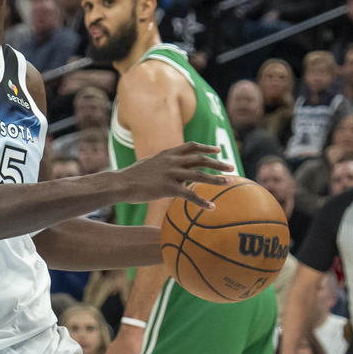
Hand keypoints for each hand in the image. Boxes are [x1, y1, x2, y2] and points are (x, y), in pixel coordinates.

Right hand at [115, 142, 232, 207]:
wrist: (121, 184)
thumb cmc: (131, 177)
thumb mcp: (147, 164)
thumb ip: (160, 164)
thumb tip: (163, 168)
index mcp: (167, 154)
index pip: (191, 146)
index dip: (206, 148)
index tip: (217, 150)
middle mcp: (172, 161)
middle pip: (200, 159)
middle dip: (218, 162)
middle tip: (232, 166)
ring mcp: (171, 174)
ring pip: (200, 174)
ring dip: (216, 178)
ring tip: (229, 182)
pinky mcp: (168, 188)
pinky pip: (190, 195)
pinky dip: (202, 202)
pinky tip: (211, 207)